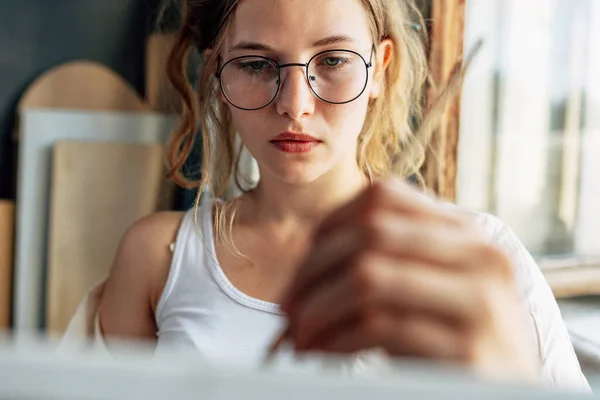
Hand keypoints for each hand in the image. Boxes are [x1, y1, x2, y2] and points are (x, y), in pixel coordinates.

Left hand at [280, 178, 539, 382]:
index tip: (301, 268)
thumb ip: (393, 262)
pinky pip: (381, 327)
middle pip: (370, 233)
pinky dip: (336, 340)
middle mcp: (482, 256)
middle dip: (312, 271)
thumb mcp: (436, 291)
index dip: (328, 226)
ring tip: (297, 336)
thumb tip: (306, 269)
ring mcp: (482, 301)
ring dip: (317, 308)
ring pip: (369, 276)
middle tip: (286, 308)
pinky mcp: (471, 349)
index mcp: (470, 234)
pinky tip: (322, 353)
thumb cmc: (461, 346)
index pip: (383, 197)